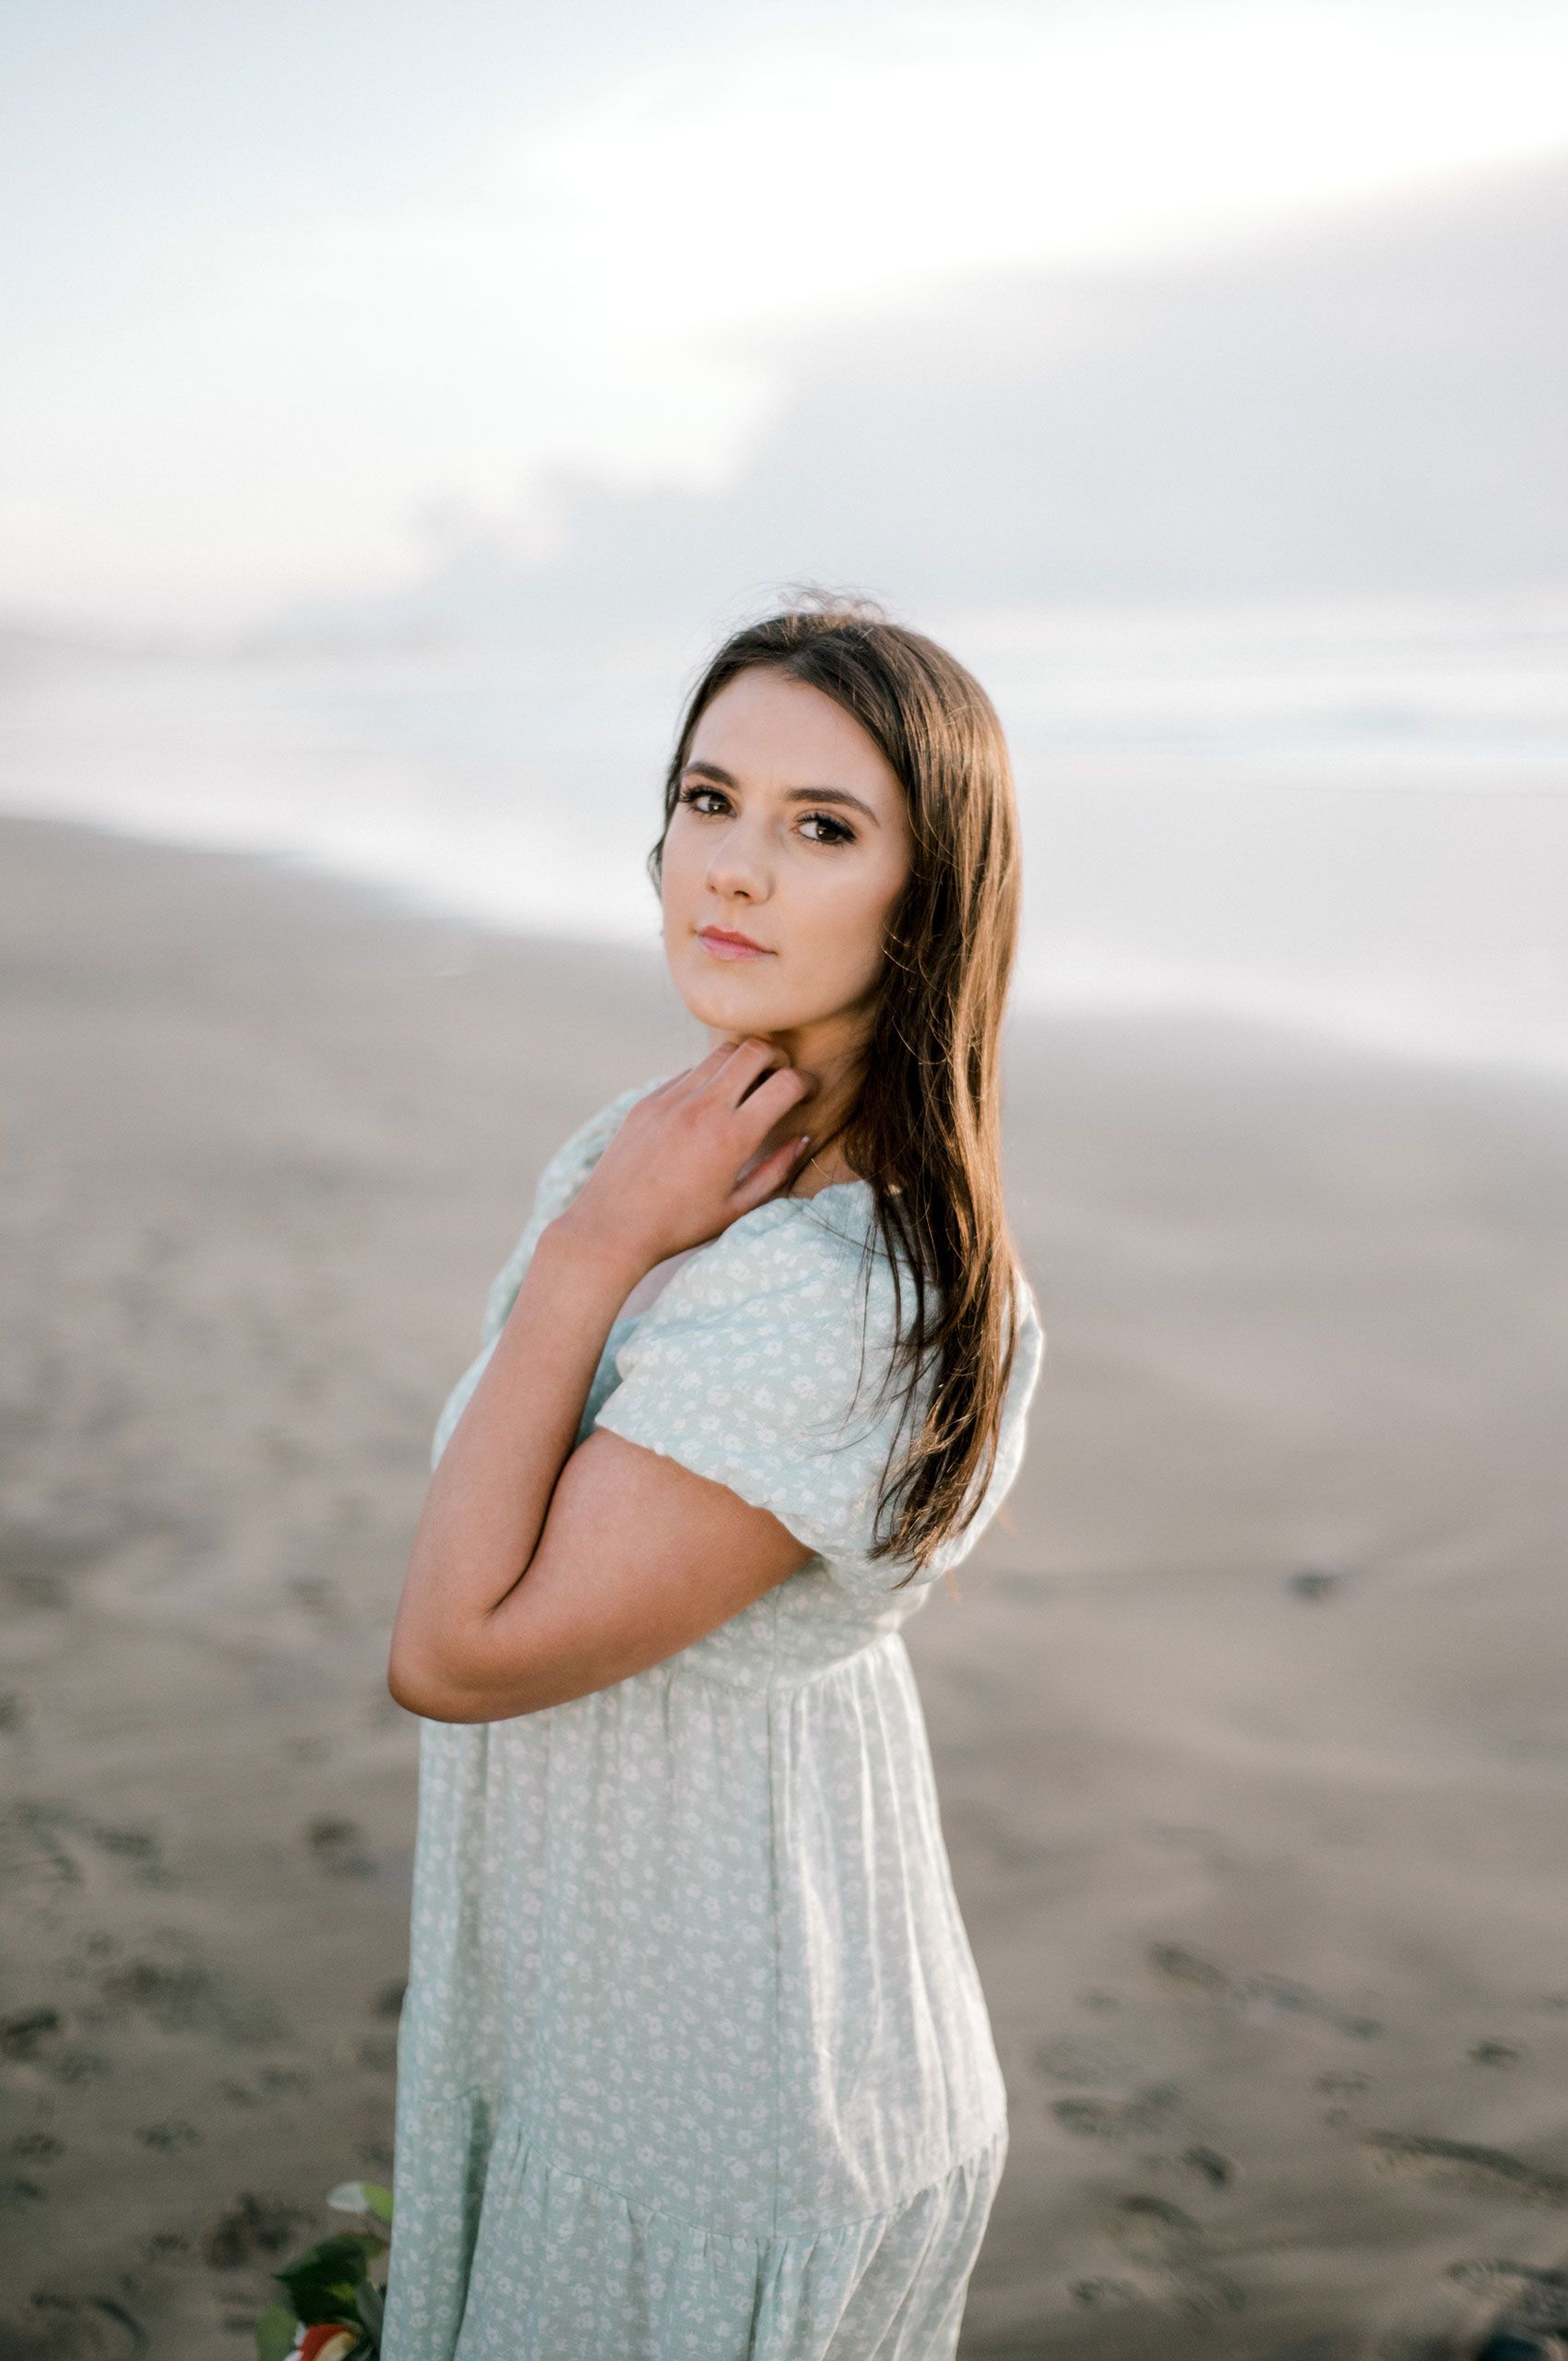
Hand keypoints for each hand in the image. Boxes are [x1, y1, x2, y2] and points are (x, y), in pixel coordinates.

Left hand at [550, 1040, 812, 1279]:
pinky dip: (709, 1078)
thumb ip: (776, 1171)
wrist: (612, 1227)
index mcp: (732, 1136)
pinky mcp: (648, 1101)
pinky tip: (710, 1104)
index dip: (808, 1082)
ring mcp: (672, 1099)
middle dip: (779, 1057)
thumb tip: (802, 1139)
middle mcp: (703, 1108)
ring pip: (720, 1053)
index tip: (809, 1093)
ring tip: (748, 1086)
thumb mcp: (737, 1208)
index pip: (785, 1083)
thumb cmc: (679, 1226)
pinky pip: (688, 1072)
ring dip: (743, 1061)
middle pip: (755, 1049)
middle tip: (781, 1078)